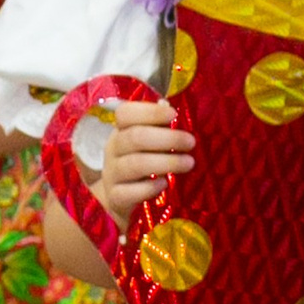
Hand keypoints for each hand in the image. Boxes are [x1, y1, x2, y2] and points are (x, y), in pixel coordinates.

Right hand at [96, 99, 193, 227]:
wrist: (118, 199)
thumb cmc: (140, 162)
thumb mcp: (146, 143)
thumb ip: (157, 126)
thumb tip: (168, 105)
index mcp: (120, 130)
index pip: (125, 113)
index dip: (150, 112)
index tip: (174, 114)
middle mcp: (113, 149)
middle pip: (135, 138)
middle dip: (167, 138)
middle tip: (191, 142)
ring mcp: (112, 174)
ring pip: (134, 164)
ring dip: (165, 162)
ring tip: (188, 163)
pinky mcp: (115, 197)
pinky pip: (128, 192)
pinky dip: (148, 188)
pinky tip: (164, 183)